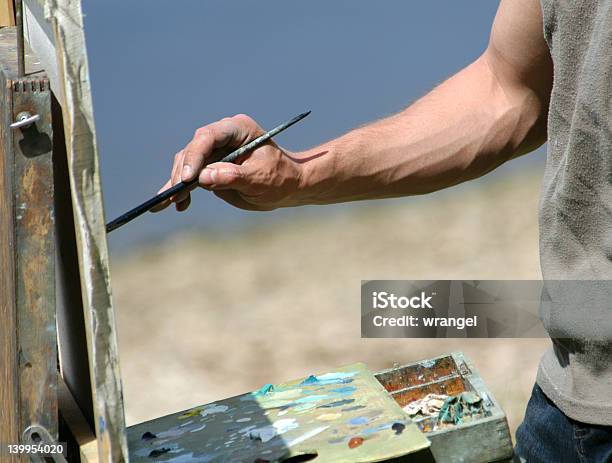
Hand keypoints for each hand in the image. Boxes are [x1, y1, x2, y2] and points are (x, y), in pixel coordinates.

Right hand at [152, 114, 305, 211]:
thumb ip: (233, 177)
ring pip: (187, 163)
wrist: (287, 186)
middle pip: (193, 150)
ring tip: (173, 203)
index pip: (208, 137)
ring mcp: (215, 151)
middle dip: (183, 173)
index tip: (189, 179)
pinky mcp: (210, 167)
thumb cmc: (280, 178)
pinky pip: (190, 176)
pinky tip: (171, 205)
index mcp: (238, 129)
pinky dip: (180, 190)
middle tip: (177, 195)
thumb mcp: (260, 179)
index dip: (195, 156)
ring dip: (177, 183)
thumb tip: (204, 177)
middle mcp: (223, 136)